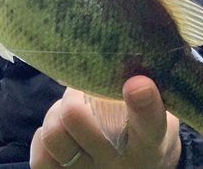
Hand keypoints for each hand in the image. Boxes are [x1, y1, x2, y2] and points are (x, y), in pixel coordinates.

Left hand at [30, 76, 180, 168]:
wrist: (143, 165)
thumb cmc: (145, 125)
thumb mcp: (160, 105)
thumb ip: (142, 80)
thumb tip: (118, 46)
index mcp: (148, 140)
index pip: (148, 122)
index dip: (141, 101)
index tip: (136, 83)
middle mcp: (119, 161)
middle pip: (76, 118)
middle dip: (73, 95)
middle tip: (83, 89)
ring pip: (54, 135)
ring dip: (56, 115)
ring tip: (69, 110)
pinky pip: (42, 162)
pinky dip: (43, 141)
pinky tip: (59, 129)